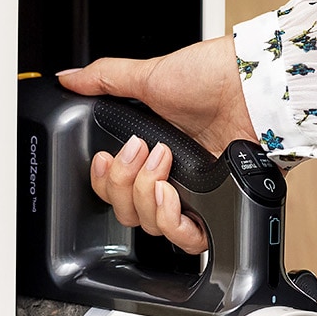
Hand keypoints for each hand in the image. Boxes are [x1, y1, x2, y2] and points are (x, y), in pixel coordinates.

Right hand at [59, 36, 255, 254]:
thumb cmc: (209, 78)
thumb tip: (68, 79)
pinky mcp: (218, 207)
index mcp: (149, 152)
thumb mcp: (148, 76)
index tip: (106, 159)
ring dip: (147, 199)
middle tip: (141, 152)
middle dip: (125, 184)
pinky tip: (172, 196)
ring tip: (163, 167)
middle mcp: (169, 177)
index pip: (112, 189)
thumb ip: (104, 78)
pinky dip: (174, 223)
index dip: (103, 181)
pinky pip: (188, 239)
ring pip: (152, 228)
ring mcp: (194, 195)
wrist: (248, 88)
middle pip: (127, 213)